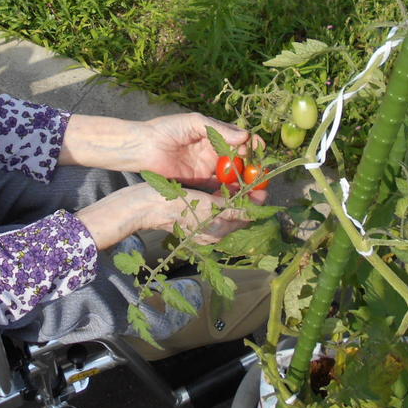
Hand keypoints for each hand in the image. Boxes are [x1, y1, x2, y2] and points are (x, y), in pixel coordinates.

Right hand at [75, 183, 255, 249]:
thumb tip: (255, 208)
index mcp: (217, 232)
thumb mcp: (207, 206)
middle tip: (252, 176)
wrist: (144, 206)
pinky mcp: (192, 217)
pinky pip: (214, 206)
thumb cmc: (175, 206)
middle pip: (237, 213)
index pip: (246, 217)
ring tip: (240, 176)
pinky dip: (221, 194)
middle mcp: (212, 232)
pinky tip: (221, 182)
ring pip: (226, 208)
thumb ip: (232, 208)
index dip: (257, 200)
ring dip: (235, 193)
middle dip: (247, 196)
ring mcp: (201, 225)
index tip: (262, 183)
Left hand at [136, 113, 263, 187]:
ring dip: (245, 182)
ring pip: (232, 176)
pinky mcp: (198, 183)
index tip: (261, 150)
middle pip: (240, 161)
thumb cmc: (167, 129)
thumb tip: (245, 137)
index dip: (252, 146)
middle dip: (253, 167)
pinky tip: (241, 195)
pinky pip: (217, 189)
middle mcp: (213, 152)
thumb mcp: (194, 123)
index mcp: (214, 135)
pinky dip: (230, 192)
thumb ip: (219, 129)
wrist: (142, 147)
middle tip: (263, 173)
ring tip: (258, 188)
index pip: (240, 141)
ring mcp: (207, 168)